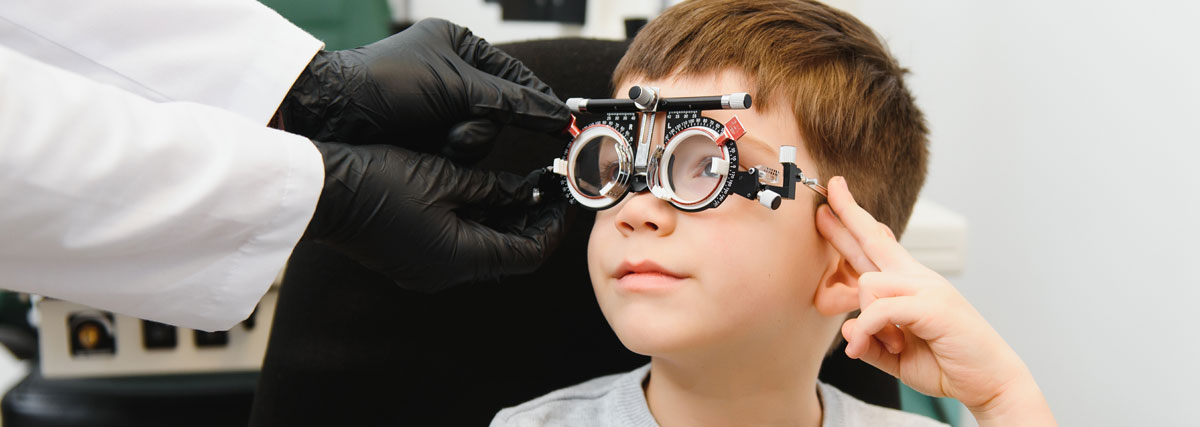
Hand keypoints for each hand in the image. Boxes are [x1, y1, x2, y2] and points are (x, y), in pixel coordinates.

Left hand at [276, 18, 568, 157]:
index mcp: (461, 47)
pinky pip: (461, 153)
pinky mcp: (431, 137)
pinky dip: (450, 154)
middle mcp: (455, 76)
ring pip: (482, 137)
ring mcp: (442, 109)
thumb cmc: (386, 84)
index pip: (516, 77)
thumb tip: (554, 113)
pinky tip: (430, 149)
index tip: (562, 124)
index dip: (537, 101)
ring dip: (464, 143)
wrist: (336, 115)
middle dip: (481, 125)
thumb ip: (509, 101)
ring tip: (438, 138)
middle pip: (501, 112)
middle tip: (461, 128)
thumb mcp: (454, 87)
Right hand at [302, 141, 565, 291]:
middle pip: (507, 252)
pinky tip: (486, 190)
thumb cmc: (377, 181)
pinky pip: (458, 242)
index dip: (553, 226)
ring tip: (524, 183)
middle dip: (532, 219)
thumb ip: (493, 187)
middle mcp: (445, 271)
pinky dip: (478, 219)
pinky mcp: (411, 256)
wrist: (321, 189)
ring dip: (505, 217)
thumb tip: (525, 189)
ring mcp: (426, 267)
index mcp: (459, 258)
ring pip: (483, 246)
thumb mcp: (445, 176)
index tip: (566, 199)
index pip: (527, 253)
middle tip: (550, 187)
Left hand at [815, 176, 1054, 425]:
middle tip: (830, 187)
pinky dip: (870, 331)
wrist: (990, 381)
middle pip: (874, 238)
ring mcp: (927, 288)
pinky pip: (879, 309)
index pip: (877, 246)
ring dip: (867, 321)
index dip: (854, 222)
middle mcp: (918, 279)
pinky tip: (888, 348)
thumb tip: (847, 328)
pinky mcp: (932, 305)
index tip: (834, 200)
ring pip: (868, 283)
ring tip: (893, 346)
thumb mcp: (896, 356)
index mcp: (909, 285)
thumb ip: (869, 341)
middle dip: (848, 213)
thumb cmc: (948, 363)